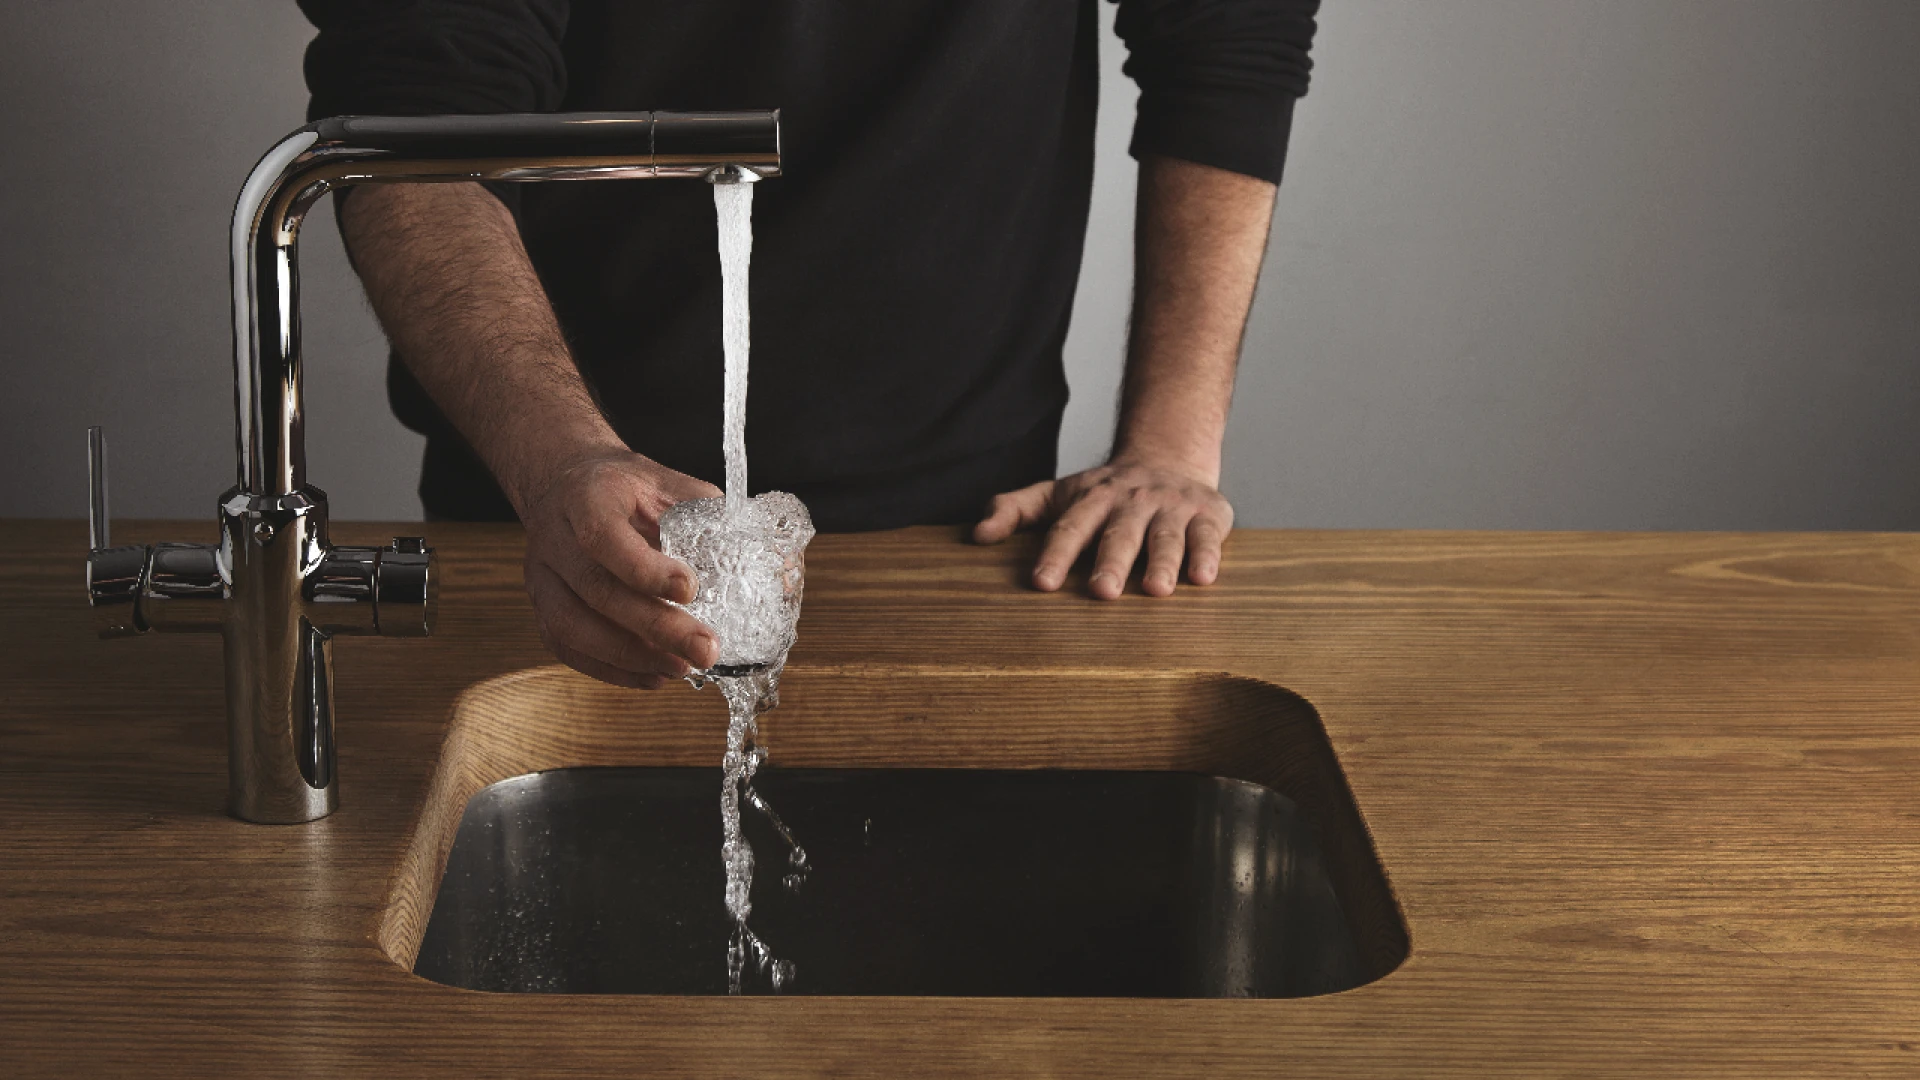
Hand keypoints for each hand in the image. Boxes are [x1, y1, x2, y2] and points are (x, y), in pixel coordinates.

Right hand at [517, 448, 723, 687]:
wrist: (568, 484)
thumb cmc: (628, 489)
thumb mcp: (671, 485)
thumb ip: (716, 520)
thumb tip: (781, 567)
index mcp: (586, 498)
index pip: (603, 536)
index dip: (644, 569)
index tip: (690, 589)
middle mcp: (554, 539)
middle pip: (597, 591)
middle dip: (655, 627)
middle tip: (705, 649)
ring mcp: (542, 577)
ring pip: (574, 627)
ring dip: (632, 656)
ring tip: (682, 668)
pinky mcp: (542, 608)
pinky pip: (569, 648)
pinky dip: (612, 669)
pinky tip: (653, 675)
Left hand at [972, 456, 1233, 598]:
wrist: (1169, 455)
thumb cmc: (1105, 491)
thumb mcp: (1058, 494)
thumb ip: (1016, 509)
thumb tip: (977, 535)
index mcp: (1092, 500)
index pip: (1070, 529)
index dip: (1056, 554)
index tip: (1042, 582)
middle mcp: (1131, 503)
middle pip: (1119, 535)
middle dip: (1111, 562)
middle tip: (1101, 591)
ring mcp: (1170, 508)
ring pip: (1165, 537)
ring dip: (1161, 563)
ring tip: (1155, 590)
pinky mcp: (1207, 515)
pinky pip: (1207, 536)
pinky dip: (1206, 555)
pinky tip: (1203, 577)